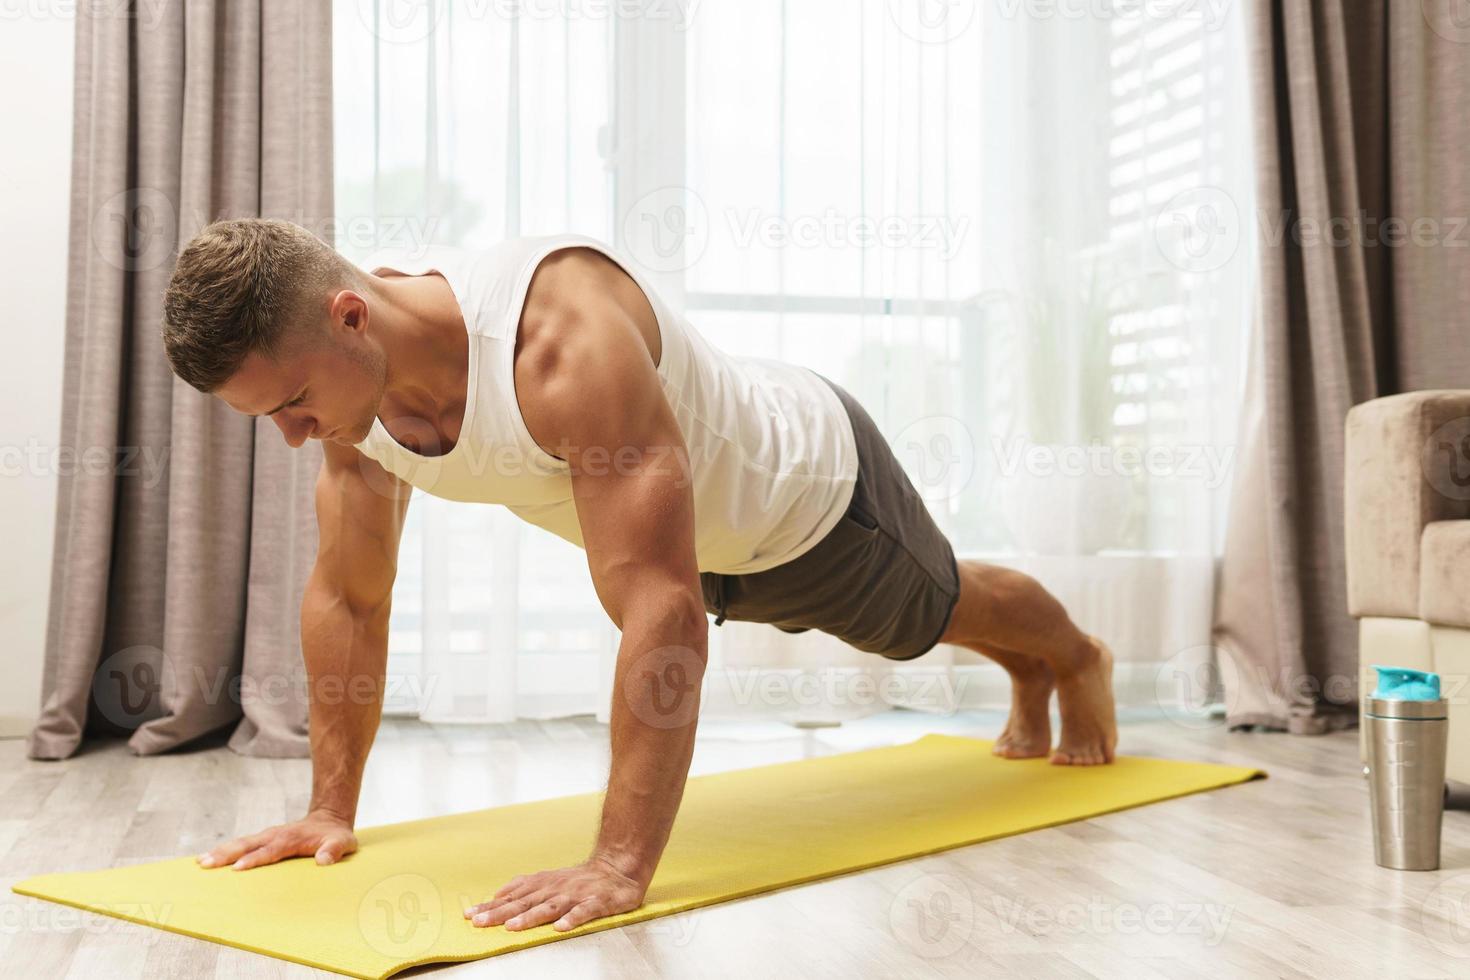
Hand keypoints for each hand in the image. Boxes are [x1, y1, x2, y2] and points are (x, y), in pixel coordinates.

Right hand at [196, 810, 357, 870]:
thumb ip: (334, 850)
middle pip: (248, 844)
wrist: (329, 819)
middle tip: (206, 863)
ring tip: (201, 862)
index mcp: (291, 839)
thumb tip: (323, 860)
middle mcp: (275, 835)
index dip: (255, 859)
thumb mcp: (343, 843)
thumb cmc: (335, 836)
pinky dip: (225, 851)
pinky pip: (242, 845)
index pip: (271, 850)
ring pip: (241, 843)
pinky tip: (209, 859)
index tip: (238, 868)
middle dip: (227, 853)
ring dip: (221, 851)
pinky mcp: (263, 840)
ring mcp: (267, 837)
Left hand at [464, 857, 647, 931]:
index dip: (491, 906)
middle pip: (525, 903)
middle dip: (501, 913)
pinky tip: (561, 928)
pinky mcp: (597, 902)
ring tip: (513, 927)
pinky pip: (584, 912)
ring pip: (550, 907)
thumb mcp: (550, 878)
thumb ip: (525, 887)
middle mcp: (556, 888)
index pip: (512, 897)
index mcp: (544, 884)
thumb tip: (498, 894)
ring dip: (531, 917)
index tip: (469, 915)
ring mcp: (576, 895)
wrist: (618, 867)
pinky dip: (573, 919)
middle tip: (479, 922)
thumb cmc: (580, 878)